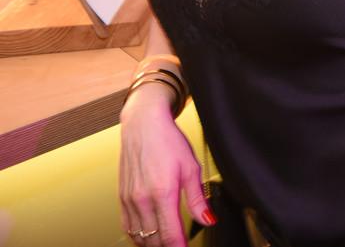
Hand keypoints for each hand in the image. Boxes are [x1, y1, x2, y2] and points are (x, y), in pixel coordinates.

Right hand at [119, 86, 211, 246]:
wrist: (143, 125)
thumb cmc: (168, 141)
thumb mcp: (192, 168)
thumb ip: (198, 199)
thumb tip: (208, 220)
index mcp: (162, 193)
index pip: (170, 235)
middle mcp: (142, 199)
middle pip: (154, 240)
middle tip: (181, 246)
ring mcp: (129, 200)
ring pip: (139, 237)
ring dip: (153, 244)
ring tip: (167, 243)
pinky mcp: (121, 198)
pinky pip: (128, 227)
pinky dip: (139, 237)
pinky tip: (150, 236)